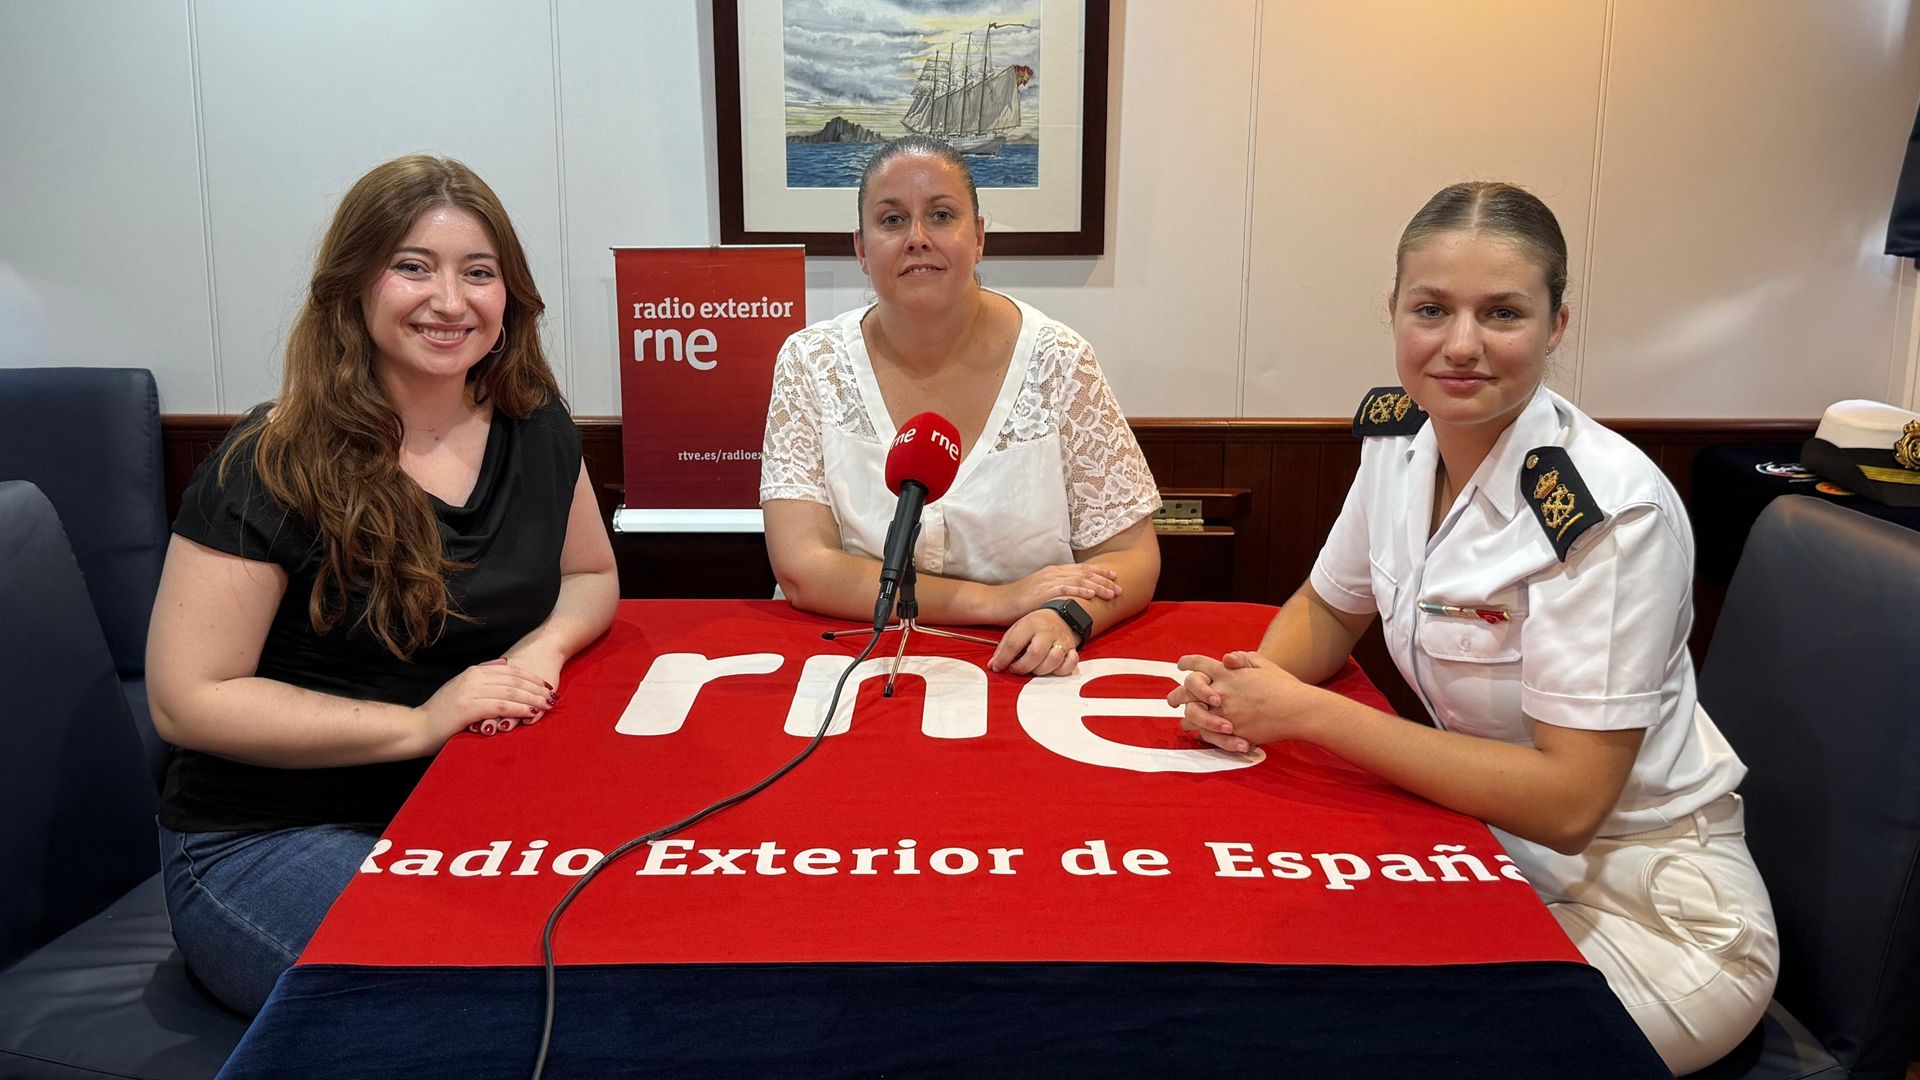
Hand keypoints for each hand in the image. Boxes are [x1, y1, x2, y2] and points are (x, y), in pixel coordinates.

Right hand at [416, 658, 553, 746]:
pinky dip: (519, 708)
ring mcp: (471, 691)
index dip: (531, 677)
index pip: (511, 670)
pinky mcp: (470, 707)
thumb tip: (504, 662)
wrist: (417, 728)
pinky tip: (532, 712)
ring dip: (533, 698)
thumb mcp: (461, 687)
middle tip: (553, 696)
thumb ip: (482, 674)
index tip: (546, 685)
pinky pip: (501, 705)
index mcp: (473, 671)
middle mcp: (474, 677)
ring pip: (511, 691)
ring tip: (548, 704)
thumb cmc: (441, 713)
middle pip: (514, 680)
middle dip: (537, 688)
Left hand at [989, 608, 1080, 676]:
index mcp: (1031, 624)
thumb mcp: (1017, 629)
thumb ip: (1004, 647)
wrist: (1061, 616)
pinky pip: (1069, 664)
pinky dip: (1061, 669)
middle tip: (1015, 668)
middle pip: (1035, 653)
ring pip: (1053, 660)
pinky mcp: (1072, 649)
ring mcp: (1061, 641)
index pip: (1014, 644)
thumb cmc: (1036, 625)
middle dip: (1022, 667)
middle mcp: (1047, 632)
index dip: (1004, 659)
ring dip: (1040, 670)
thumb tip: (993, 665)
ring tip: (1033, 668)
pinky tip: (1051, 667)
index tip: (997, 666)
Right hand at [994, 563, 1119, 622]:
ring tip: (1112, 592)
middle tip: (1119, 586)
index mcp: (1054, 572)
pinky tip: (1092, 595)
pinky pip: (1065, 589)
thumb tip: (1072, 599)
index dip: (1099, 572)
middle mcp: (1053, 573)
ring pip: (1079, 580)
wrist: (998, 602)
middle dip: (1104, 579)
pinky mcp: (1042, 591)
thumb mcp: (1040, 593)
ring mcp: (1048, 581)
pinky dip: (1080, 591)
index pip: (1081, 570)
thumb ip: (1056, 592)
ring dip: (1098, 586)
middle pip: (1084, 573)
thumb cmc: (1018, 602)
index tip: (1114, 577)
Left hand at [1169, 651, 1311, 750]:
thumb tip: (1228, 658)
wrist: (1298, 710)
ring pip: (1192, 716)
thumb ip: (1243, 658)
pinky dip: (1202, 735)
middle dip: (1176, 695)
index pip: (1198, 663)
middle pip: (1186, 690)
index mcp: (1227, 672)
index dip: (1187, 663)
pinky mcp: (1230, 731)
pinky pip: (1206, 735)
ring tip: (1185, 722)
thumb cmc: (1284, 687)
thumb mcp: (1264, 665)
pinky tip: (1201, 734)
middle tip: (1172, 699)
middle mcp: (1220, 690)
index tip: (1180, 664)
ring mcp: (1223, 712)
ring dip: (1187, 719)